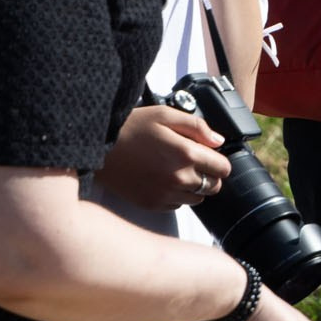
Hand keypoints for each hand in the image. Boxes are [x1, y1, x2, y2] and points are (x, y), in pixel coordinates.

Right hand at [97, 104, 232, 209]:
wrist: (97, 148)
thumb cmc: (130, 128)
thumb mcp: (165, 115)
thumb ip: (197, 126)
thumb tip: (218, 141)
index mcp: (186, 154)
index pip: (223, 169)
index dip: (218, 160)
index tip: (209, 155)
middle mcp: (179, 178)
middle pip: (213, 186)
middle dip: (209, 174)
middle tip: (193, 163)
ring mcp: (165, 194)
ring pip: (197, 198)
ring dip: (194, 186)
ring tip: (177, 170)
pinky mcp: (151, 204)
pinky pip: (177, 205)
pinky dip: (176, 195)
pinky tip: (164, 180)